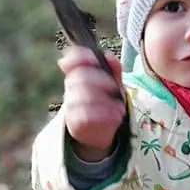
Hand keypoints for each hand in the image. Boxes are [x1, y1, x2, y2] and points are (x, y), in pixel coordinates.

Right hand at [58, 47, 125, 161]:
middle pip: (78, 78)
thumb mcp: (114, 85)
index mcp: (79, 76)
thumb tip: (109, 57)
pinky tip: (116, 116)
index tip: (93, 58)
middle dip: (98, 80)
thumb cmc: (105, 104)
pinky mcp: (74, 123)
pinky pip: (84, 115)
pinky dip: (102, 114)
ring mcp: (71, 106)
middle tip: (113, 87)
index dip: (79, 57)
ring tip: (119, 107)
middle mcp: (71, 90)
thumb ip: (113, 70)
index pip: (72, 61)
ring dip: (102, 100)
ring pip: (80, 97)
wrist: (98, 133)